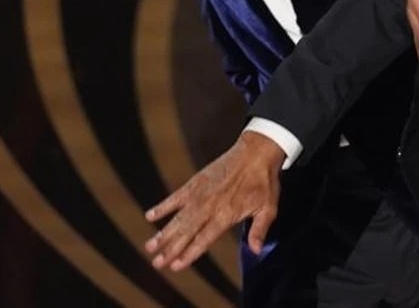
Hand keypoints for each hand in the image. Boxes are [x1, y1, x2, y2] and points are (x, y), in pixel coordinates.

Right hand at [144, 131, 284, 270]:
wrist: (257, 151)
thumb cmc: (264, 181)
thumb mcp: (268, 208)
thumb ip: (259, 230)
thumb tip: (255, 251)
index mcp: (226, 215)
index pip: (204, 239)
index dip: (189, 254)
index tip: (175, 266)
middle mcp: (210, 206)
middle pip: (186, 232)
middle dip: (170, 249)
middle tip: (156, 263)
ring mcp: (200, 194)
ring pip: (178, 218)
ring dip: (163, 233)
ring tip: (149, 246)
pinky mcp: (196, 182)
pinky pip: (176, 196)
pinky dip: (163, 206)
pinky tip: (150, 216)